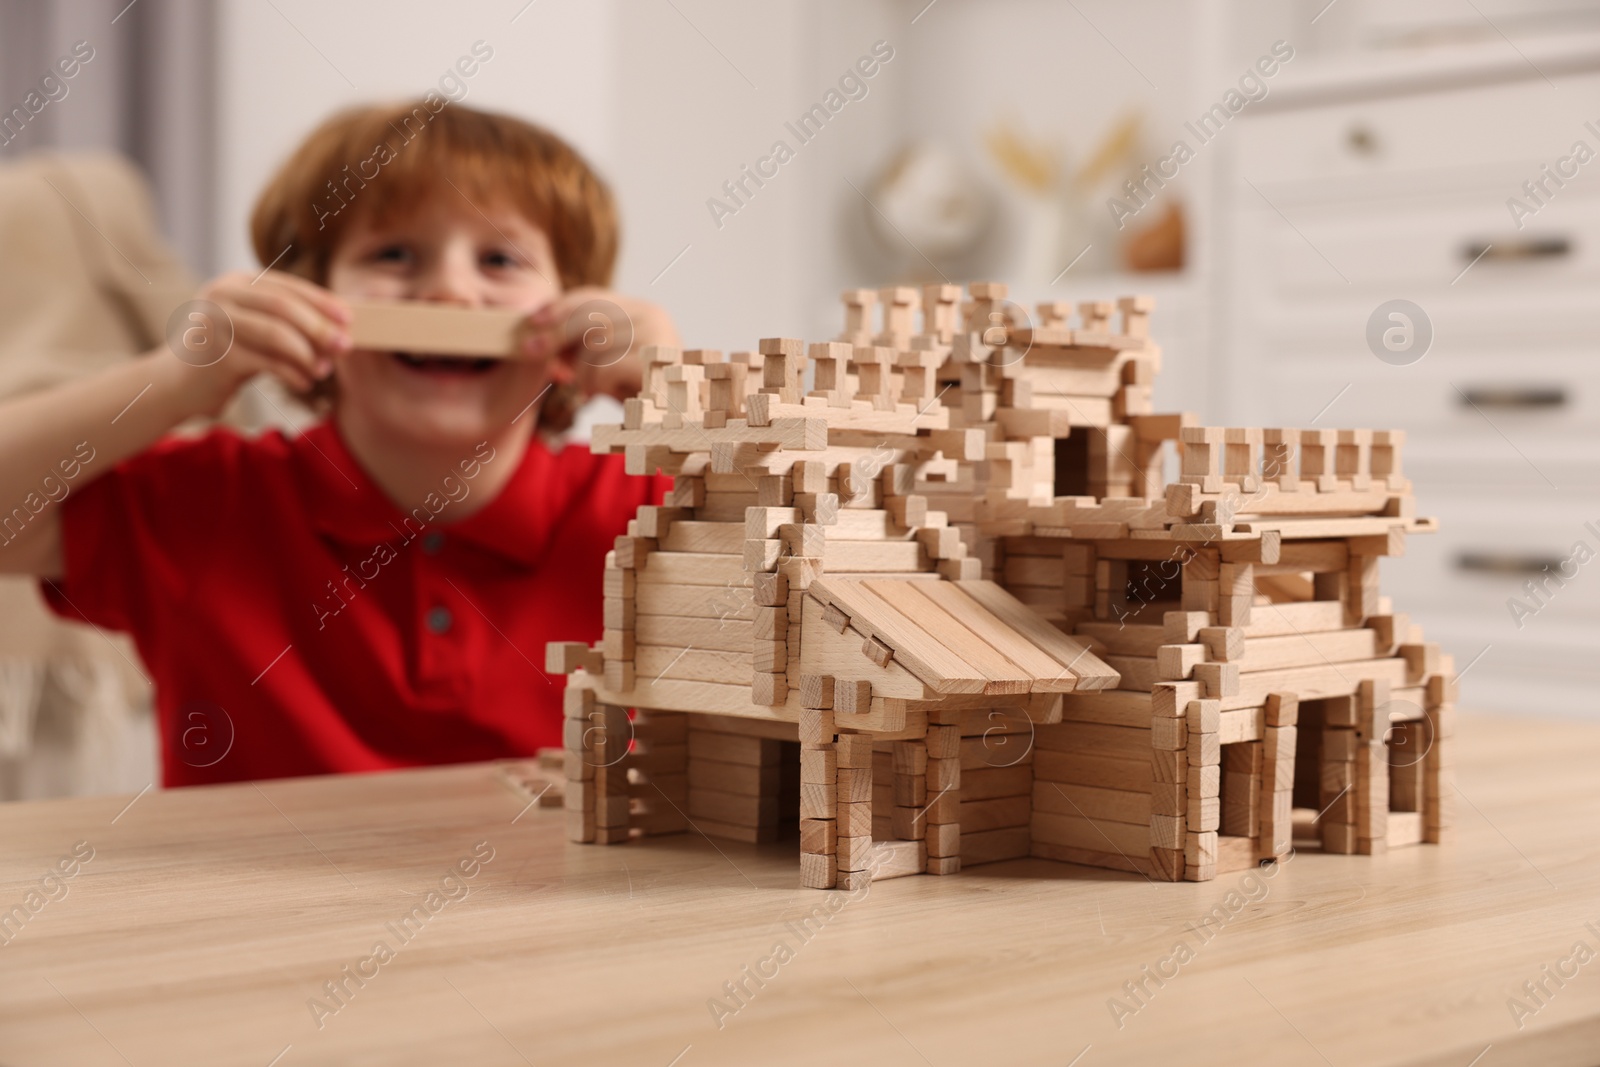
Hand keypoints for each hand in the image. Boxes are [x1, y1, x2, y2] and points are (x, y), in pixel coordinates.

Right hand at [171, 270, 350, 411]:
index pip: (287, 287)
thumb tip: (339, 327)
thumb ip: (285, 321)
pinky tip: (305, 382)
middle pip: (283, 306)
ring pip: (277, 334)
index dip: (322, 301)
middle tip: (345, 346)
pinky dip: (293, 374)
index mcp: (236, 282)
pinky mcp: (217, 355)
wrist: (178, 383)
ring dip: (309, 354)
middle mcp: (222, 295)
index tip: (349, 318)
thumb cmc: (227, 353)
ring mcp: (215, 323)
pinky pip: (268, 363)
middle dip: (320, 327)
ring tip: (324, 370)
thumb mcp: (253, 327)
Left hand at [519, 288, 678, 399]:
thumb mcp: (611, 363)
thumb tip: (541, 333)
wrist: (680, 424)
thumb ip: (586, 344)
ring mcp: (656, 336)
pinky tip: (603, 394)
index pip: (594, 297)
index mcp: (645, 311)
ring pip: (593, 345)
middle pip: (588, 316)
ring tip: (590, 389)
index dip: (560, 306)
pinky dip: (596, 385)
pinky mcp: (655, 362)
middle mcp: (653, 316)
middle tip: (531, 352)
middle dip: (555, 334)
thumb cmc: (643, 397)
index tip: (533, 320)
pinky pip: (604, 368)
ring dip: (582, 373)